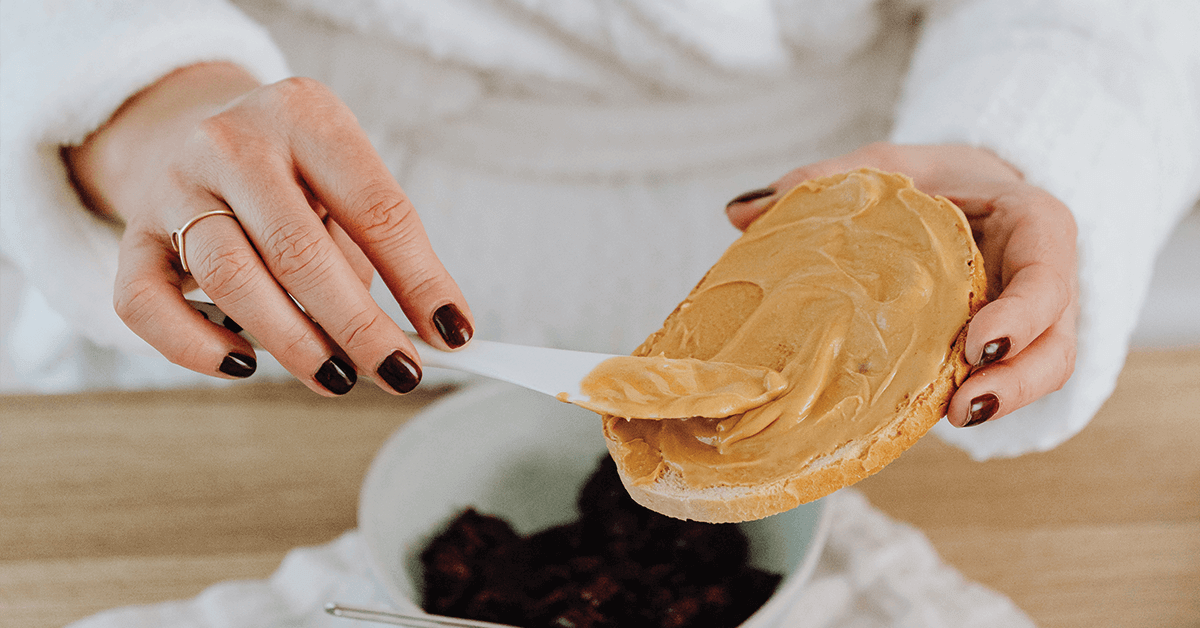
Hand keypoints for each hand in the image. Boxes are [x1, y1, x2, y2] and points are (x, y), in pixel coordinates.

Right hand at [65, 63, 472, 395]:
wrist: (187, 123)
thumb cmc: (292, 171)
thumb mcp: (342, 180)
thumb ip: (374, 247)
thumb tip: (420, 334)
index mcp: (306, 117)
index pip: (376, 208)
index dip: (420, 280)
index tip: (453, 333)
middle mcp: (233, 143)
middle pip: (300, 251)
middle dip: (358, 326)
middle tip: (398, 373)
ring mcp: (173, 186)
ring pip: (231, 279)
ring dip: (293, 342)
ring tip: (338, 377)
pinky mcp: (132, 234)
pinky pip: (148, 304)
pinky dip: (194, 346)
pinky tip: (243, 367)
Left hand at [724, 143, 1077, 426]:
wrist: (966, 193)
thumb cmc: (931, 179)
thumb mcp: (887, 164)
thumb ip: (827, 180)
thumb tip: (740, 211)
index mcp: (1031, 225)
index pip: (1049, 271)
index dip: (1024, 312)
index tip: (976, 341)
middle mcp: (1042, 280)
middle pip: (1056, 342)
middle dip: (1018, 381)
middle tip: (961, 407)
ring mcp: (1029, 322)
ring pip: (1040, 372)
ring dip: (1001, 401)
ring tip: (950, 419)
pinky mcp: (1000, 351)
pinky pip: (1000, 380)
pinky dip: (972, 397)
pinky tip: (926, 417)